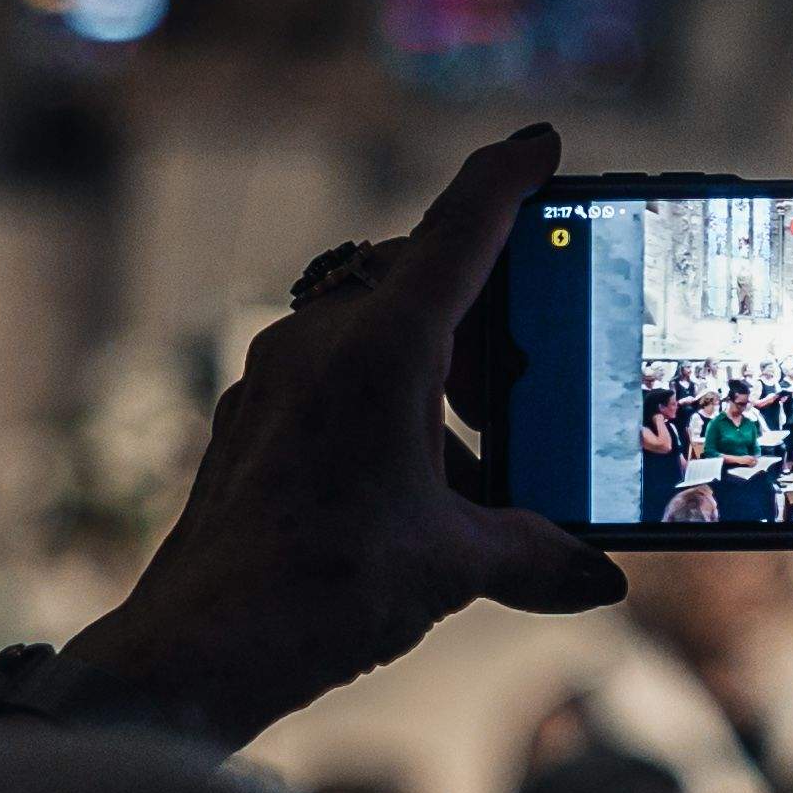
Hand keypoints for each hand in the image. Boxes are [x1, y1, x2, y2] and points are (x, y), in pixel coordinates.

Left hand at [60, 126, 625, 744]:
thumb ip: (535, 556)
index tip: (542, 142)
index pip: (459, 230)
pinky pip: (334, 384)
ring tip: (483, 458)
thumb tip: (598, 577)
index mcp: (380, 348)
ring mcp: (275, 378)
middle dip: (483, 312)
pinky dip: (387, 411)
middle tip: (536, 359)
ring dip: (435, 378)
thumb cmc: (319, 592)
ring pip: (375, 337)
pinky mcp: (251, 422)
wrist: (195, 650)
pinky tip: (415, 489)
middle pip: (419, 283)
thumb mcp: (453, 566)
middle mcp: (321, 342)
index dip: (508, 179)